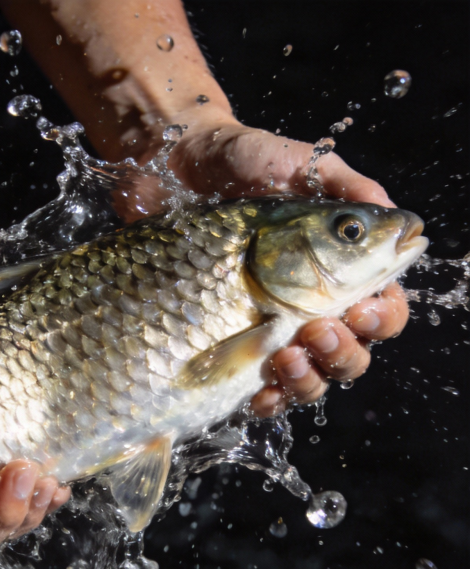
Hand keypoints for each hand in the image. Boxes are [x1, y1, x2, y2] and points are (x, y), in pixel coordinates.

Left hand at [166, 120, 408, 413]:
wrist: (181, 170)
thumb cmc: (244, 165)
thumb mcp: (298, 163)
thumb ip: (347, 189)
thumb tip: (392, 217)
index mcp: (341, 270)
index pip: (382, 310)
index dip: (380, 317)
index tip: (358, 306)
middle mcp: (313, 308)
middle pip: (353, 355)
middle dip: (344, 351)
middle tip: (318, 327)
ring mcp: (274, 333)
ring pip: (314, 380)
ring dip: (309, 378)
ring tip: (286, 353)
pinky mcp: (234, 351)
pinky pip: (264, 394)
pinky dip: (269, 400)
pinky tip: (261, 392)